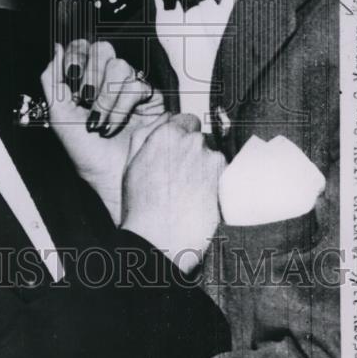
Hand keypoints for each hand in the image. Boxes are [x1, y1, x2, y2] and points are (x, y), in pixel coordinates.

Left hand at [41, 40, 164, 222]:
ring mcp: (128, 86)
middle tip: (85, 101)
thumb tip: (56, 47)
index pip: (81, 47)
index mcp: (83, 80)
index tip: (70, 77)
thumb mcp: (59, 116)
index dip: (76, 57)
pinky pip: (136, 84)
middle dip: (90, 77)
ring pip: (119, 65)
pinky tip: (116, 125)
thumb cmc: (86, 153)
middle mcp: (106, 79)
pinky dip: (121, 108)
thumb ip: (52, 80)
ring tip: (100, 122)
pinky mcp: (148, 96)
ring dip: (106, 97)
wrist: (113, 177)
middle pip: (101, 49)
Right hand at [121, 113, 226, 273]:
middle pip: (201, 138)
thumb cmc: (141, 205)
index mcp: (166, 133)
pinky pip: (223, 174)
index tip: (178, 152)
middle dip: (193, 152)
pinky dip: (216, 183)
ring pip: (213, 156)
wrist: (159, 238)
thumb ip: (147, 133)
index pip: (186, 120)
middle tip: (181, 176)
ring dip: (205, 168)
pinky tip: (202, 198)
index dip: (182, 136)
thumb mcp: (131, 163)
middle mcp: (191, 141)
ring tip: (190, 192)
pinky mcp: (224, 180)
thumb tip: (165, 118)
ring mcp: (211, 159)